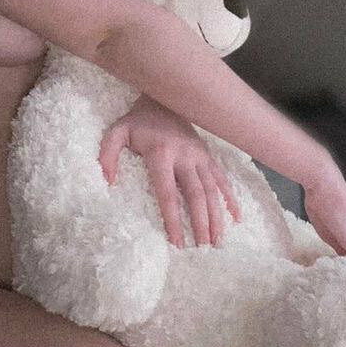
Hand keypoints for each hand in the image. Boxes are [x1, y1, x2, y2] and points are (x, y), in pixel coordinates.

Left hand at [98, 93, 240, 247]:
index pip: (167, 192)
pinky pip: (222, 178)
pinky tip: (236, 217)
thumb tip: (109, 182)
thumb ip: (108, 154)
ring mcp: (200, 155)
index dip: (172, 218)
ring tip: (218, 241)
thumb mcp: (117, 132)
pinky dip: (231, 197)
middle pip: (196, 194)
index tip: (176, 242)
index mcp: (161, 153)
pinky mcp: (208, 155)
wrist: (164, 98)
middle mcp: (185, 156)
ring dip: (217, 216)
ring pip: (212, 189)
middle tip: (203, 248)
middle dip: (201, 222)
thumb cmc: (139, 121)